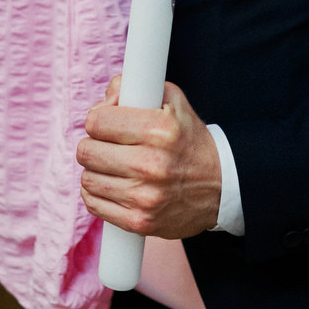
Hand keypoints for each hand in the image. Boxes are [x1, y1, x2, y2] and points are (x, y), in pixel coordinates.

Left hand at [77, 77, 221, 238]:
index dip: (98, 119)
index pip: (97, 121)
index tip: (106, 123)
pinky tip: (113, 185)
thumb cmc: (190, 140)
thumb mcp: (172, 101)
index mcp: (159, 130)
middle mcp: (151, 164)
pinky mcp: (140, 222)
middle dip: (93, 145)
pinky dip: (97, 194)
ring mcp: (145, 197)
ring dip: (96, 171)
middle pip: (87, 152)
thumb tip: (103, 102)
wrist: (221, 185)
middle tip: (107, 145)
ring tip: (113, 166)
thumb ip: (135, 87)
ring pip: (88, 179)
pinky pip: (94, 205)